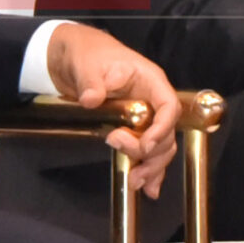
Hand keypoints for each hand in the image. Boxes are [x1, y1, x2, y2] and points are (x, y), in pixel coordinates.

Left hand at [44, 23, 181, 197]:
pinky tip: (148, 187)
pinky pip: (147, 150)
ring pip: (160, 146)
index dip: (162, 128)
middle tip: (127, 163)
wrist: (74, 57)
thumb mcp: (87, 66)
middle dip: (151, 154)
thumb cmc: (88, 55)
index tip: (145, 146)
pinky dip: (149, 168)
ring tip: (135, 182)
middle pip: (166, 132)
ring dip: (152, 166)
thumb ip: (91, 83)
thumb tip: (91, 99)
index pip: (168, 106)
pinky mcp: (132, 128)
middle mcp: (153, 101)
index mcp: (150, 81)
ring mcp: (144, 116)